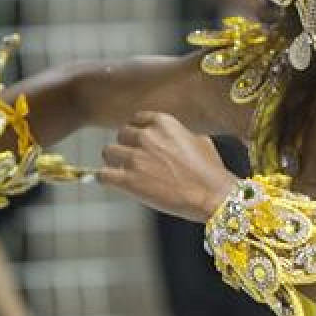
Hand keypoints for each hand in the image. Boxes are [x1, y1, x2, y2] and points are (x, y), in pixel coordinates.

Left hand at [98, 111, 233, 221]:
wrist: (212, 195)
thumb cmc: (210, 171)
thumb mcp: (200, 141)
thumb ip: (180, 135)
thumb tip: (173, 141)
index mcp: (164, 123)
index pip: (136, 119)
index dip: (136, 131)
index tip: (137, 141)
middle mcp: (147, 136)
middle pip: (121, 135)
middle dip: (126, 146)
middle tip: (134, 159)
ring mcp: (136, 158)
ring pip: (107, 152)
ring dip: (114, 161)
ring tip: (123, 171)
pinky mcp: (128, 180)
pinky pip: (102, 175)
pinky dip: (105, 178)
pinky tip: (112, 181)